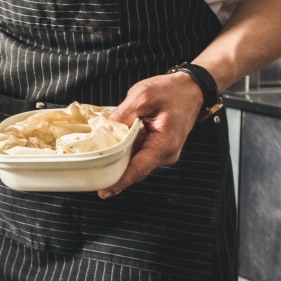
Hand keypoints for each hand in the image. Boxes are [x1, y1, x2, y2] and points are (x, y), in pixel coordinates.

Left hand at [98, 72, 205, 198]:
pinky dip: (125, 150)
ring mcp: (162, 151)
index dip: (120, 181)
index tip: (104, 191)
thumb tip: (106, 130)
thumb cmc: (171, 91)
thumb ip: (123, 115)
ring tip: (96, 156)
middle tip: (90, 172)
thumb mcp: (142, 97)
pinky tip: (110, 144)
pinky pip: (138, 153)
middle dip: (113, 170)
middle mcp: (165, 153)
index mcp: (164, 144)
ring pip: (135, 161)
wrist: (190, 88)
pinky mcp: (158, 147)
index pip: (139, 169)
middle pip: (135, 168)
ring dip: (118, 158)